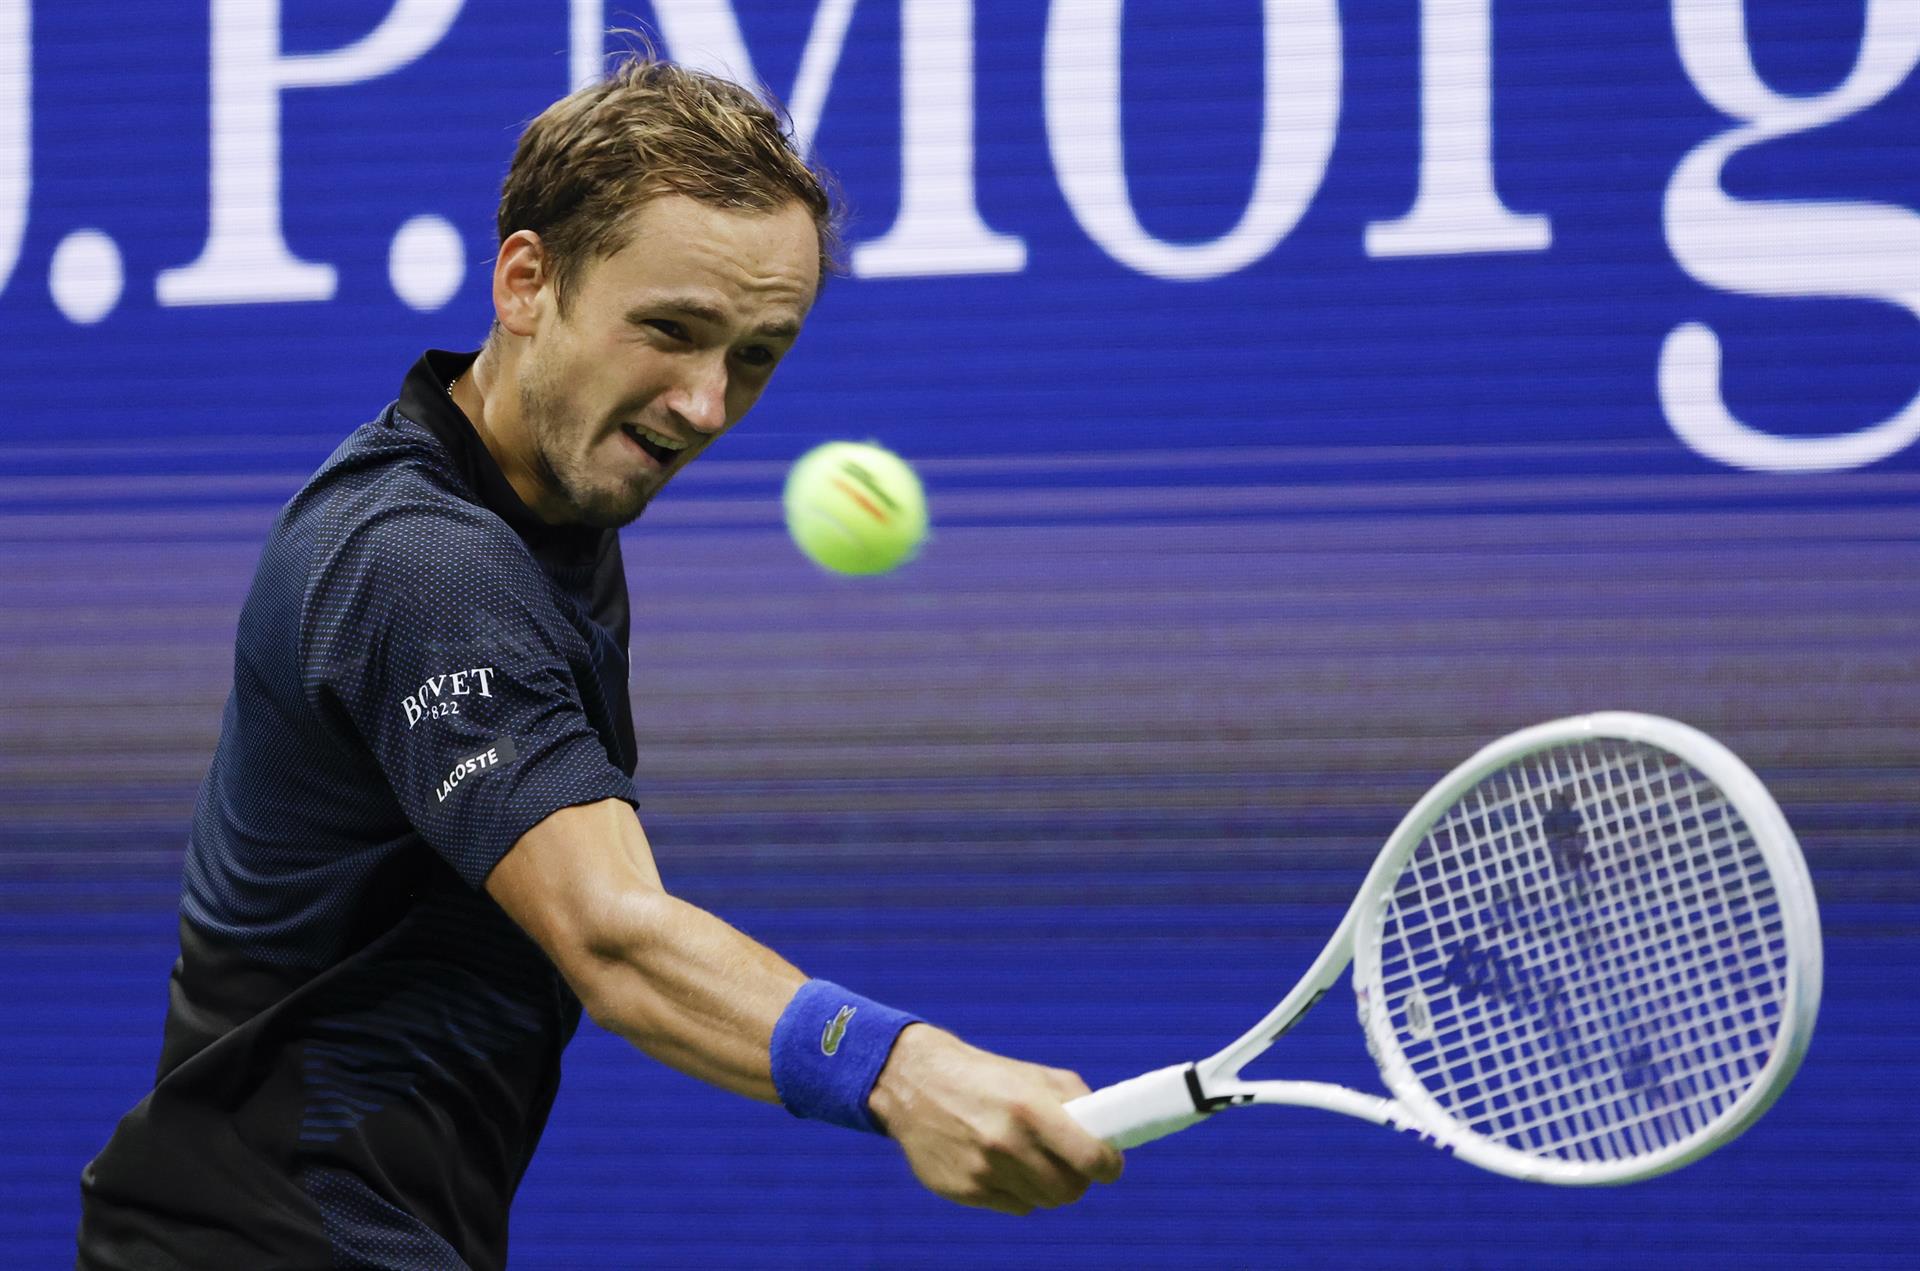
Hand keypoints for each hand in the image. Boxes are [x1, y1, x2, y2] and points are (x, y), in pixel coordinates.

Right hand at [866, 1023, 1123, 1214]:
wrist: (914, 1082)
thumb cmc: (985, 1077)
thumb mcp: (1033, 1075)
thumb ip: (1076, 1101)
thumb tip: (1109, 1135)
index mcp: (1029, 1108)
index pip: (1089, 1158)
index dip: (1108, 1167)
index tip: (1110, 1166)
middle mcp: (1006, 1142)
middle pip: (1069, 1191)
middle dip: (1079, 1181)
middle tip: (1074, 1167)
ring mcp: (982, 1171)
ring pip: (1043, 1201)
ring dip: (1048, 1187)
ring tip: (1035, 1162)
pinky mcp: (963, 1190)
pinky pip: (1014, 1206)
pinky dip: (1019, 1192)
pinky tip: (1005, 1167)